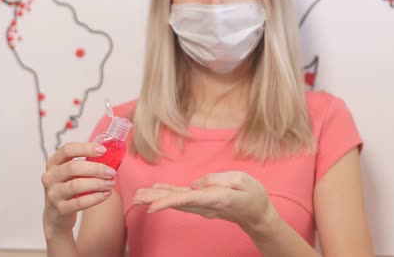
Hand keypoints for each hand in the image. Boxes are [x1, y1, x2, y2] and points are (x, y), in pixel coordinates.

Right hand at [41, 142, 116, 237]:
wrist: (56, 214)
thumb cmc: (68, 187)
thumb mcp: (71, 173)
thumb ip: (85, 163)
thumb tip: (112, 156)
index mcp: (53, 163)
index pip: (67, 149)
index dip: (86, 148)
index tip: (103, 150)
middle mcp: (50, 176)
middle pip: (73, 167)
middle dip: (96, 169)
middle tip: (111, 172)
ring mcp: (53, 193)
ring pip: (76, 185)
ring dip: (98, 183)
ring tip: (110, 184)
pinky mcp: (59, 209)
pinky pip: (79, 202)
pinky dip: (95, 197)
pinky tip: (106, 194)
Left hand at [133, 171, 278, 231]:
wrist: (258, 214)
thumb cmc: (253, 195)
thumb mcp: (241, 180)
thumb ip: (217, 179)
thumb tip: (195, 184)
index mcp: (215, 198)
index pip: (188, 199)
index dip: (168, 202)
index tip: (152, 207)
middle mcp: (205, 205)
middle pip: (176, 202)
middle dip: (155, 200)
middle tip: (135, 198)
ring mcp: (203, 206)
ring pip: (176, 201)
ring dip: (156, 198)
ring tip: (138, 195)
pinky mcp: (202, 203)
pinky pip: (182, 198)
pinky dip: (167, 194)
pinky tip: (155, 191)